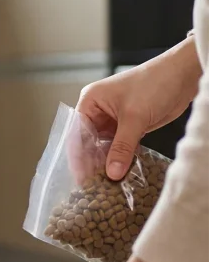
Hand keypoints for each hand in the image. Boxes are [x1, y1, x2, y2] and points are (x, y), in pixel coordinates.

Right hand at [77, 37, 200, 180]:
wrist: (183, 75)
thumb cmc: (154, 82)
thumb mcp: (134, 117)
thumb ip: (122, 147)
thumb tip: (112, 173)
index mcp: (91, 101)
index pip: (78, 133)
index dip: (78, 157)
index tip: (81, 178)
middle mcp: (99, 111)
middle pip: (89, 142)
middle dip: (93, 163)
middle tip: (94, 186)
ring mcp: (114, 119)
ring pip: (105, 147)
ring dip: (108, 163)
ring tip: (107, 184)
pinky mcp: (130, 126)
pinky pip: (121, 147)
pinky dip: (121, 159)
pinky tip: (122, 173)